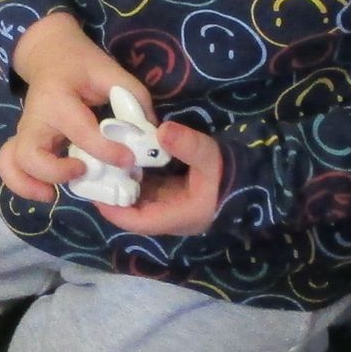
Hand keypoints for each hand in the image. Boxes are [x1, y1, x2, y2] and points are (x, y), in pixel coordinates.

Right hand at [0, 11, 141, 202]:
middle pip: (30, 155)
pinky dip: (22, 184)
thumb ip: (133, 99)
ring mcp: (24, 132)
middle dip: (56, 172)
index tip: (128, 160)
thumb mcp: (110, 71)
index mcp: (58, 99)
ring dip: (28, 185)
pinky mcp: (23, 142)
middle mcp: (35, 119)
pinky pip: (10, 167)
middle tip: (82, 172)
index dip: (105, 150)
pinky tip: (47, 192)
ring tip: (54, 195)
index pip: (80, 131)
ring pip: (12, 164)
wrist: (49, 54)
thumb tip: (152, 135)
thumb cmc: (81, 64)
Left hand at [98, 122, 223, 237]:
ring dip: (123, 183)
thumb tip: (163, 130)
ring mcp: (173, 204)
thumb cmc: (232, 174)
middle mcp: (171, 215)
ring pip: (139, 198)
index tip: (94, 190)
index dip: (113, 209)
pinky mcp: (176, 193)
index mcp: (177, 216)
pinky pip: (149, 188)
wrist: (257, 176)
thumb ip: (188, 146)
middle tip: (93, 171)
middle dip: (113, 193)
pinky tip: (124, 158)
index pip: (136, 222)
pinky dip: (136, 176)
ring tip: (103, 162)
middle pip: (133, 211)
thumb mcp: (210, 158)